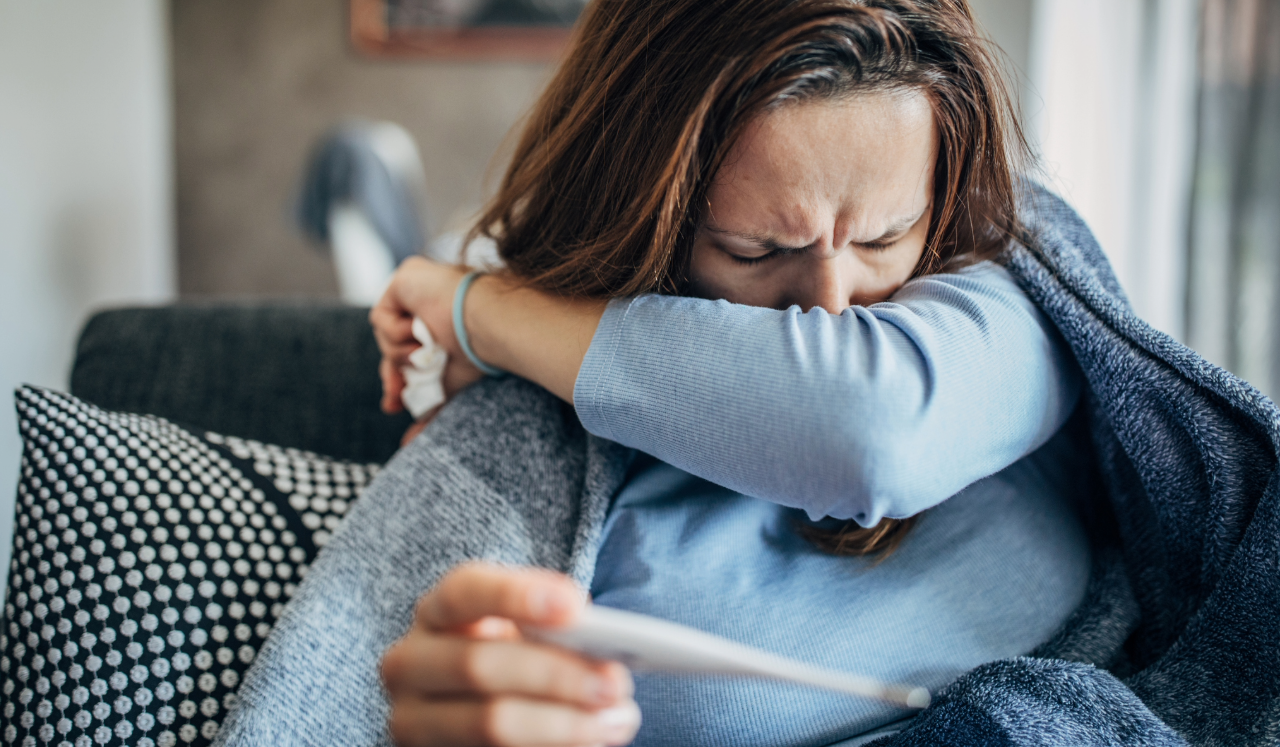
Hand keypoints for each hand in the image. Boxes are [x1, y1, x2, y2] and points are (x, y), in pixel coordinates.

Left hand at [370, 257, 484, 421]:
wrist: (487, 326)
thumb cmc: (479, 354)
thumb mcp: (448, 386)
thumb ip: (429, 408)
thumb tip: (407, 444)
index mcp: (441, 322)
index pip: (407, 351)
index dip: (398, 377)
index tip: (395, 405)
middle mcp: (428, 301)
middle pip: (391, 343)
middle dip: (391, 374)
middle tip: (394, 399)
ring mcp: (415, 288)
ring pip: (384, 335)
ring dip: (402, 353)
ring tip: (426, 352)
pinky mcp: (404, 278)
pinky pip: (382, 317)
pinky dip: (397, 334)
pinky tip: (421, 333)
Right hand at [381, 563, 640, 746]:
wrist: (471, 711)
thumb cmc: (513, 659)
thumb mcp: (523, 634)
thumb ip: (551, 631)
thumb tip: (604, 657)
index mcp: (435, 613)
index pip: (464, 591)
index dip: (516, 595)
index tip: (576, 608)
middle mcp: (409, 663)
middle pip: (479, 664)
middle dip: (556, 674)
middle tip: (615, 682)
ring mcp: (412, 720)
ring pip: (490, 724)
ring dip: (564, 724)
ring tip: (616, 720)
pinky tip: (590, 742)